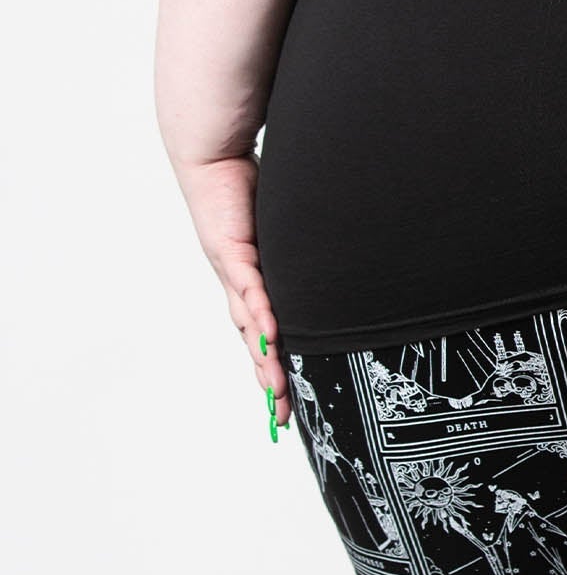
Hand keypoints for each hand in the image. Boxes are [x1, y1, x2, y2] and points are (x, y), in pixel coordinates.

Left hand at [175, 152, 291, 427]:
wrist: (212, 158)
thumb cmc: (251, 187)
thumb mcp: (287, 227)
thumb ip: (307, 248)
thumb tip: (345, 252)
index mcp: (253, 282)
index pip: (267, 334)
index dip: (276, 367)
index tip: (288, 401)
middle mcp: (240, 284)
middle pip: (255, 342)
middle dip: (268, 379)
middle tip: (280, 416)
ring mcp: (233, 270)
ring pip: (249, 324)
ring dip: (263, 357)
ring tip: (276, 388)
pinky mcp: (229, 249)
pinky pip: (248, 286)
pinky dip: (258, 311)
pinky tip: (269, 334)